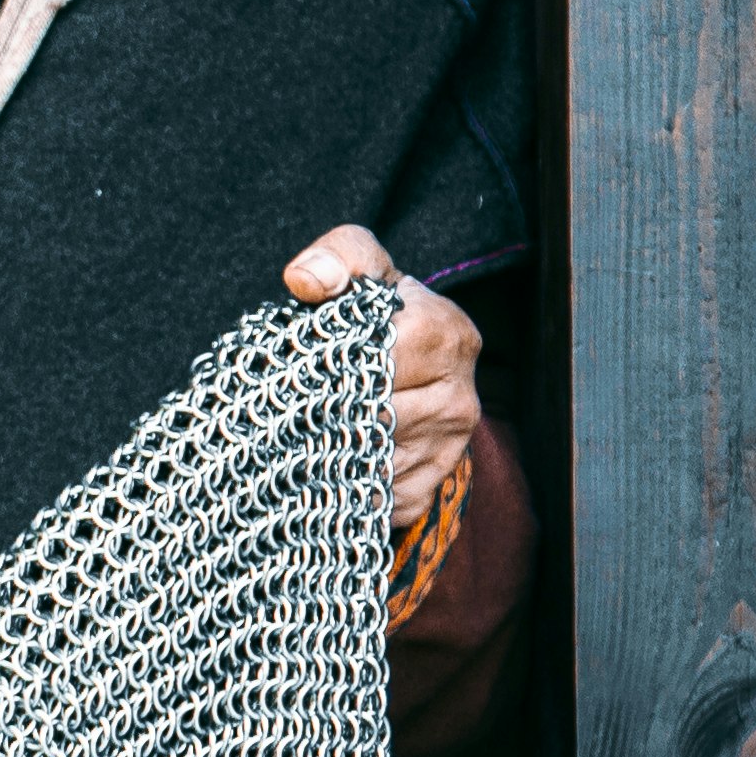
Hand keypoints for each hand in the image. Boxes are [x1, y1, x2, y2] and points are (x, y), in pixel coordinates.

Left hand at [283, 225, 481, 529]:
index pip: (387, 358)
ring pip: (374, 462)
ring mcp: (449, 448)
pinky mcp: (429, 487)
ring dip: (334, 451)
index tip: (311, 360)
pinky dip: (345, 486)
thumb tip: (306, 281)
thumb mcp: (360, 264)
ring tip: (305, 430)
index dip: (340, 361)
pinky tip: (327, 461)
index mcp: (448, 334)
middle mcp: (459, 397)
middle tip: (296, 401)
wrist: (400, 354)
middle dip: (331, 410)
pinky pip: (377, 499)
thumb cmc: (373, 308)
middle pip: (378, 417)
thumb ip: (338, 257)